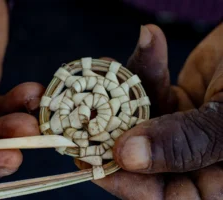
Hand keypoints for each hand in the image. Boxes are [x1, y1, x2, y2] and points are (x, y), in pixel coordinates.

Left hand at [77, 22, 222, 198]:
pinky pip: (152, 86)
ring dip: (124, 88)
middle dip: (110, 132)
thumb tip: (128, 156)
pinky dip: (148, 64)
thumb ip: (185, 143)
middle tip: (78, 115)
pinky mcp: (177, 98)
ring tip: (108, 67)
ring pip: (139, 117)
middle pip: (140, 156)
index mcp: (214, 182)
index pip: (160, 195)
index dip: (123, 181)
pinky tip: (150, 40)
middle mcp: (194, 159)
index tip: (88, 161)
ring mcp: (182, 128)